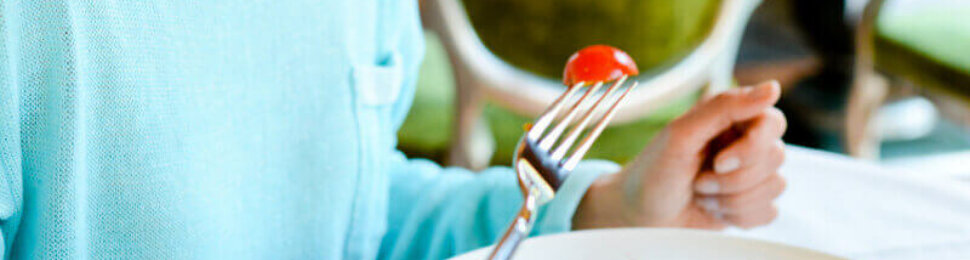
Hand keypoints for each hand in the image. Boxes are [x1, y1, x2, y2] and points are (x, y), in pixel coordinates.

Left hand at [574, 81, 786, 229]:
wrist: (639, 214)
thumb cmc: (654, 170)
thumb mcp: (681, 134)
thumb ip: (725, 107)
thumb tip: (773, 88)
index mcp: (732, 119)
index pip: (773, 122)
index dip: (752, 146)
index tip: (719, 162)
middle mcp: (746, 143)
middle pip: (776, 157)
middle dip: (732, 179)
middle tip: (697, 181)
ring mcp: (751, 175)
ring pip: (775, 187)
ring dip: (731, 199)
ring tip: (700, 193)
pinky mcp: (751, 204)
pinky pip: (769, 212)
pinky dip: (737, 216)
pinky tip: (712, 209)